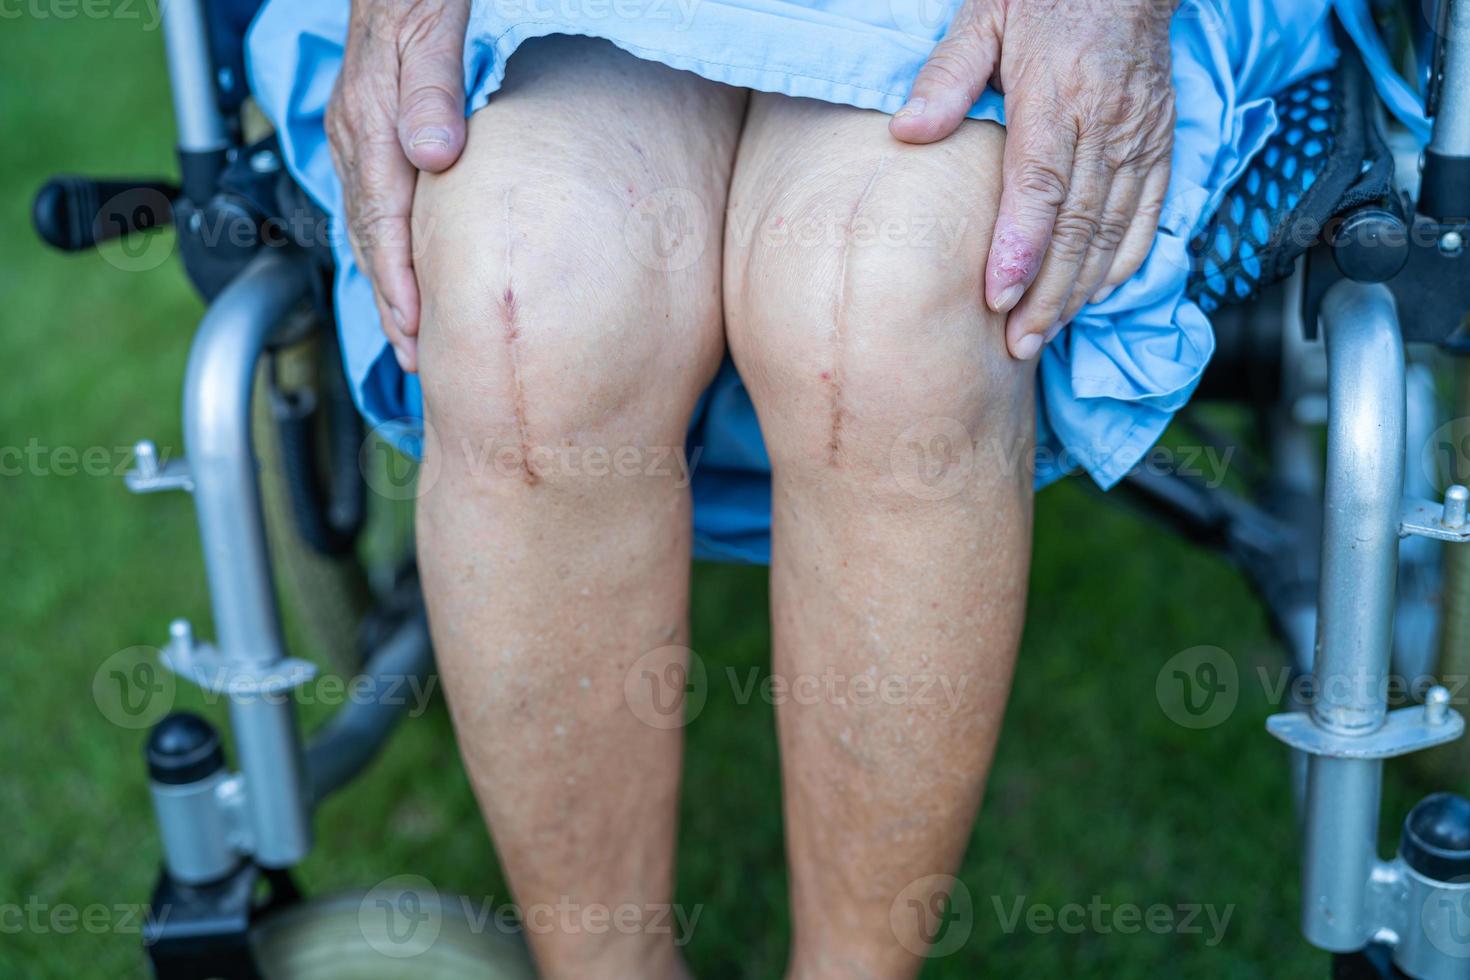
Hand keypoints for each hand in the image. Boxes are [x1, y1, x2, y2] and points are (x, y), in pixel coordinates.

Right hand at [326, 0, 470, 372]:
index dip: (397, 282)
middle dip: (390, 302)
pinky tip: (402, 268)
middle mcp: (354, 135)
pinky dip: (386, 245)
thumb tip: (433, 156)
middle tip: (415, 359)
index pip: (382, 222)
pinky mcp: (366, 128)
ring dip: (387, 282)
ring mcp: (356, 133)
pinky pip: (372, 202)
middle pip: (369, 236)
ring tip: (409, 332)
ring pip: (367, 224)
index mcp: (369, 124)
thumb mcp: (433, 31)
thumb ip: (432, 92)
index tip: (416, 330)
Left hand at [891, 0, 1175, 358]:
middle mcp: (1104, 123)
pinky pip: (1147, 217)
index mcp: (1057, 94)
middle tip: (1018, 345)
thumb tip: (908, 131)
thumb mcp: (983, 15)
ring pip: (1113, 231)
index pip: (1040, 184)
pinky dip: (1122, 264)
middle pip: (1078, 225)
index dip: (1021, 246)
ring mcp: (1138, 138)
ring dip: (1079, 291)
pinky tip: (1093, 297)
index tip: (998, 297)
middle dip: (1047, 293)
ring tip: (1045, 334)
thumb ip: (946, 75)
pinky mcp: (1159, 145)